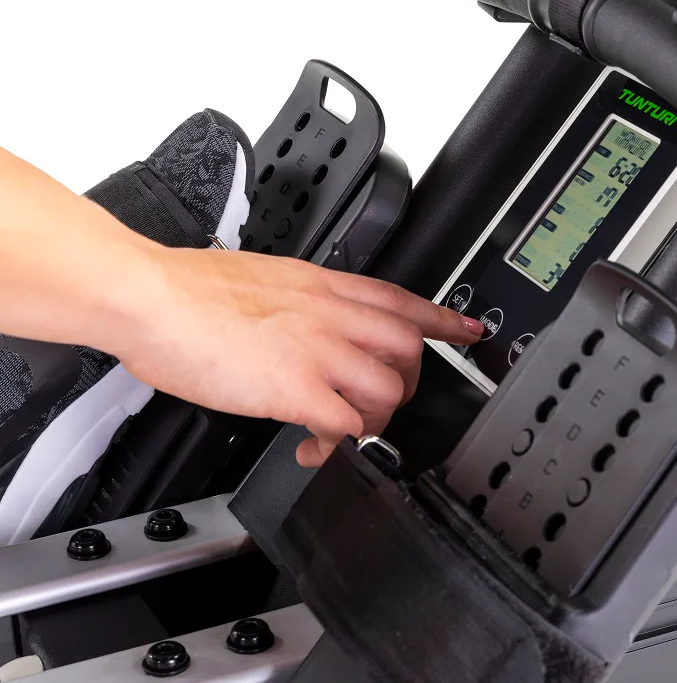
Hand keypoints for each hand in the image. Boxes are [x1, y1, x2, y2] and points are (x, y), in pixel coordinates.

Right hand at [111, 246, 482, 465]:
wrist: (154, 298)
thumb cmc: (193, 289)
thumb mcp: (267, 279)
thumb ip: (301, 302)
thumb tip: (308, 323)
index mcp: (325, 286)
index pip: (403, 300)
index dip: (444, 319)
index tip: (469, 331)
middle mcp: (333, 316)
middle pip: (409, 350)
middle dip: (408, 381)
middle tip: (384, 400)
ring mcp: (319, 351)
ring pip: (389, 389)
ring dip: (376, 417)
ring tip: (346, 428)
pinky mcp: (295, 388)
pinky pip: (345, 426)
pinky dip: (335, 445)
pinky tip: (311, 449)